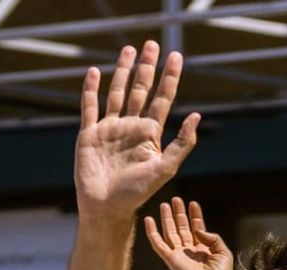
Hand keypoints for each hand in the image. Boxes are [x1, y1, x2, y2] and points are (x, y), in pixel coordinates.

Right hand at [74, 43, 200, 223]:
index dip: (169, 78)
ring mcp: (110, 129)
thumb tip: (197, 116)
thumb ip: (182, 143)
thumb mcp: (165, 168)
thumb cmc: (137, 193)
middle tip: (151, 44)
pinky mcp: (90, 135)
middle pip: (140, 90)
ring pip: (116, 93)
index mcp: (149, 134)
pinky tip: (93, 72)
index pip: (162, 99)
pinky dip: (90, 89)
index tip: (176, 57)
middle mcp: (130, 127)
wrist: (106, 208)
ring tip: (128, 49)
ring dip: (122, 71)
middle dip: (146, 68)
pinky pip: (89, 107)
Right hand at [144, 199, 233, 269]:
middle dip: (179, 213)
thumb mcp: (223, 252)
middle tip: (176, 199)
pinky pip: (157, 243)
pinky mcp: (169, 259)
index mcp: (203, 251)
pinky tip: (148, 220)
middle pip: (182, 228)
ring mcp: (178, 255)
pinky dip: (151, 232)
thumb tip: (198, 229)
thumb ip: (213, 237)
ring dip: (167, 218)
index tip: (193, 203)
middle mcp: (190, 252)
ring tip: (165, 204)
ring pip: (170, 233)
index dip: (195, 216)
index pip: (197, 229)